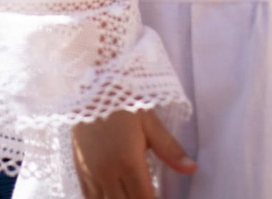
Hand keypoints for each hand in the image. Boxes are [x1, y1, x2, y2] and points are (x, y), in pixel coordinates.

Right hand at [71, 109, 194, 198]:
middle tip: (149, 195)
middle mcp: (107, 172)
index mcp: (128, 162)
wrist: (90, 84)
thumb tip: (192, 168)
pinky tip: (114, 196)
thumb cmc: (123, 100)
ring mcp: (91, 173)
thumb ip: (170, 149)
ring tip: (132, 194)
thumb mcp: (149, 122)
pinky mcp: (79, 169)